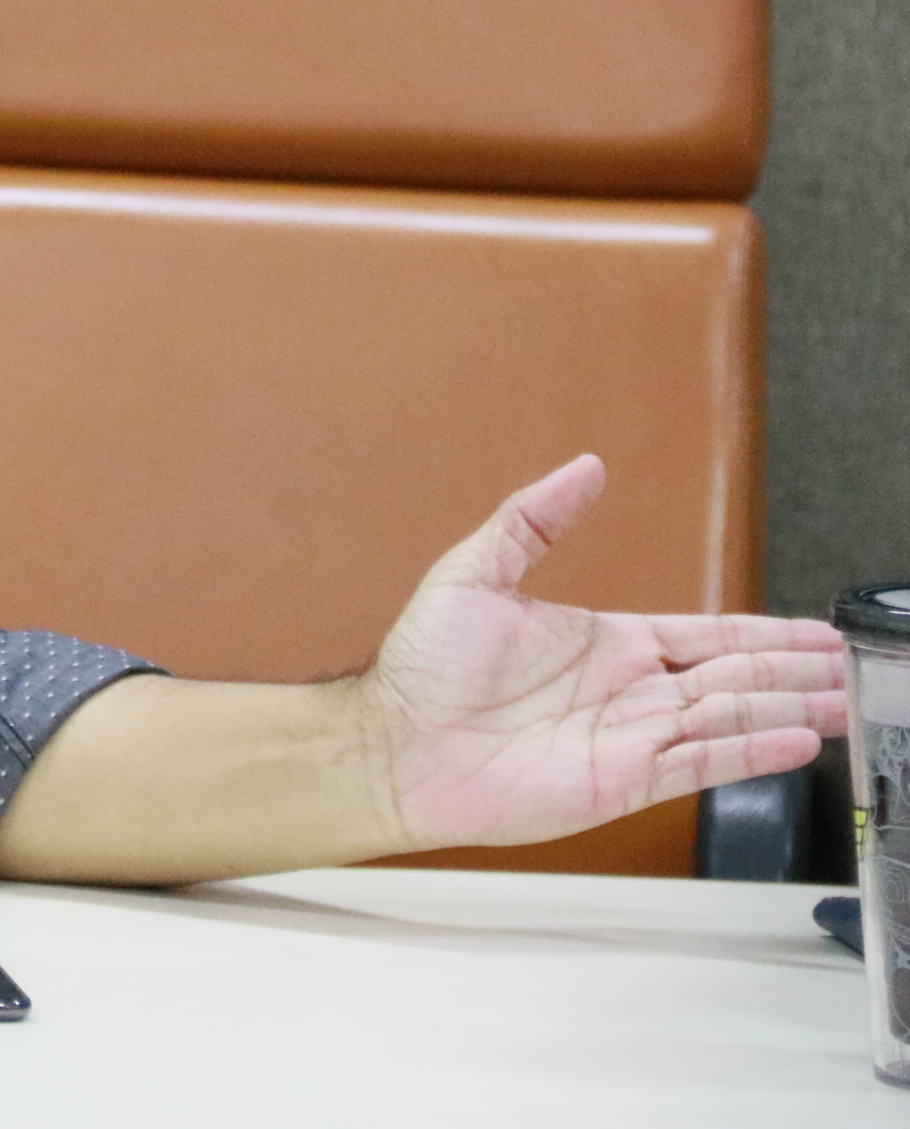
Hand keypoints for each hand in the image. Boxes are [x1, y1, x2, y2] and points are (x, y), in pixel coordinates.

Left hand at [363, 454, 845, 851]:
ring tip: (844, 705)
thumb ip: (535, 519)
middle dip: (794, 671)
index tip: (815, 633)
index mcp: (607, 643)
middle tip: (852, 668)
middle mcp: (629, 691)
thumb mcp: (476, 572)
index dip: (764, 632)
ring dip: (786, 709)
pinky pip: (700, 763)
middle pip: (734, 675)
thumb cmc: (422, 666)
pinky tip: (796, 742)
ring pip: (729, 717)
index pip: (706, 633)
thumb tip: (584, 467)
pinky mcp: (622, 779)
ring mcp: (630, 736)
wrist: (393, 741)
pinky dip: (750, 753)